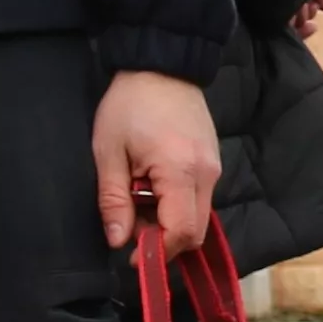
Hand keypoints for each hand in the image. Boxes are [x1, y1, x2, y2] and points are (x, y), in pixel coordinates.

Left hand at [92, 67, 220, 251]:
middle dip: (163, 241)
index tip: (131, 257)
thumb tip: (117, 241)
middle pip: (195, 232)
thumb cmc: (130, 104)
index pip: (181, 232)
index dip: (157, 253)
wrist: (162, 65)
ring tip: (138, 200)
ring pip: (197, 217)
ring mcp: (214, 169)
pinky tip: (151, 187)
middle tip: (131, 226)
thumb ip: (113, 199)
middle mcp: (206, 175)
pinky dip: (175, 205)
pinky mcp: (212, 163)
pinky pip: (198, 199)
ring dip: (167, 222)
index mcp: (181, 172)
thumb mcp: (109, 151)